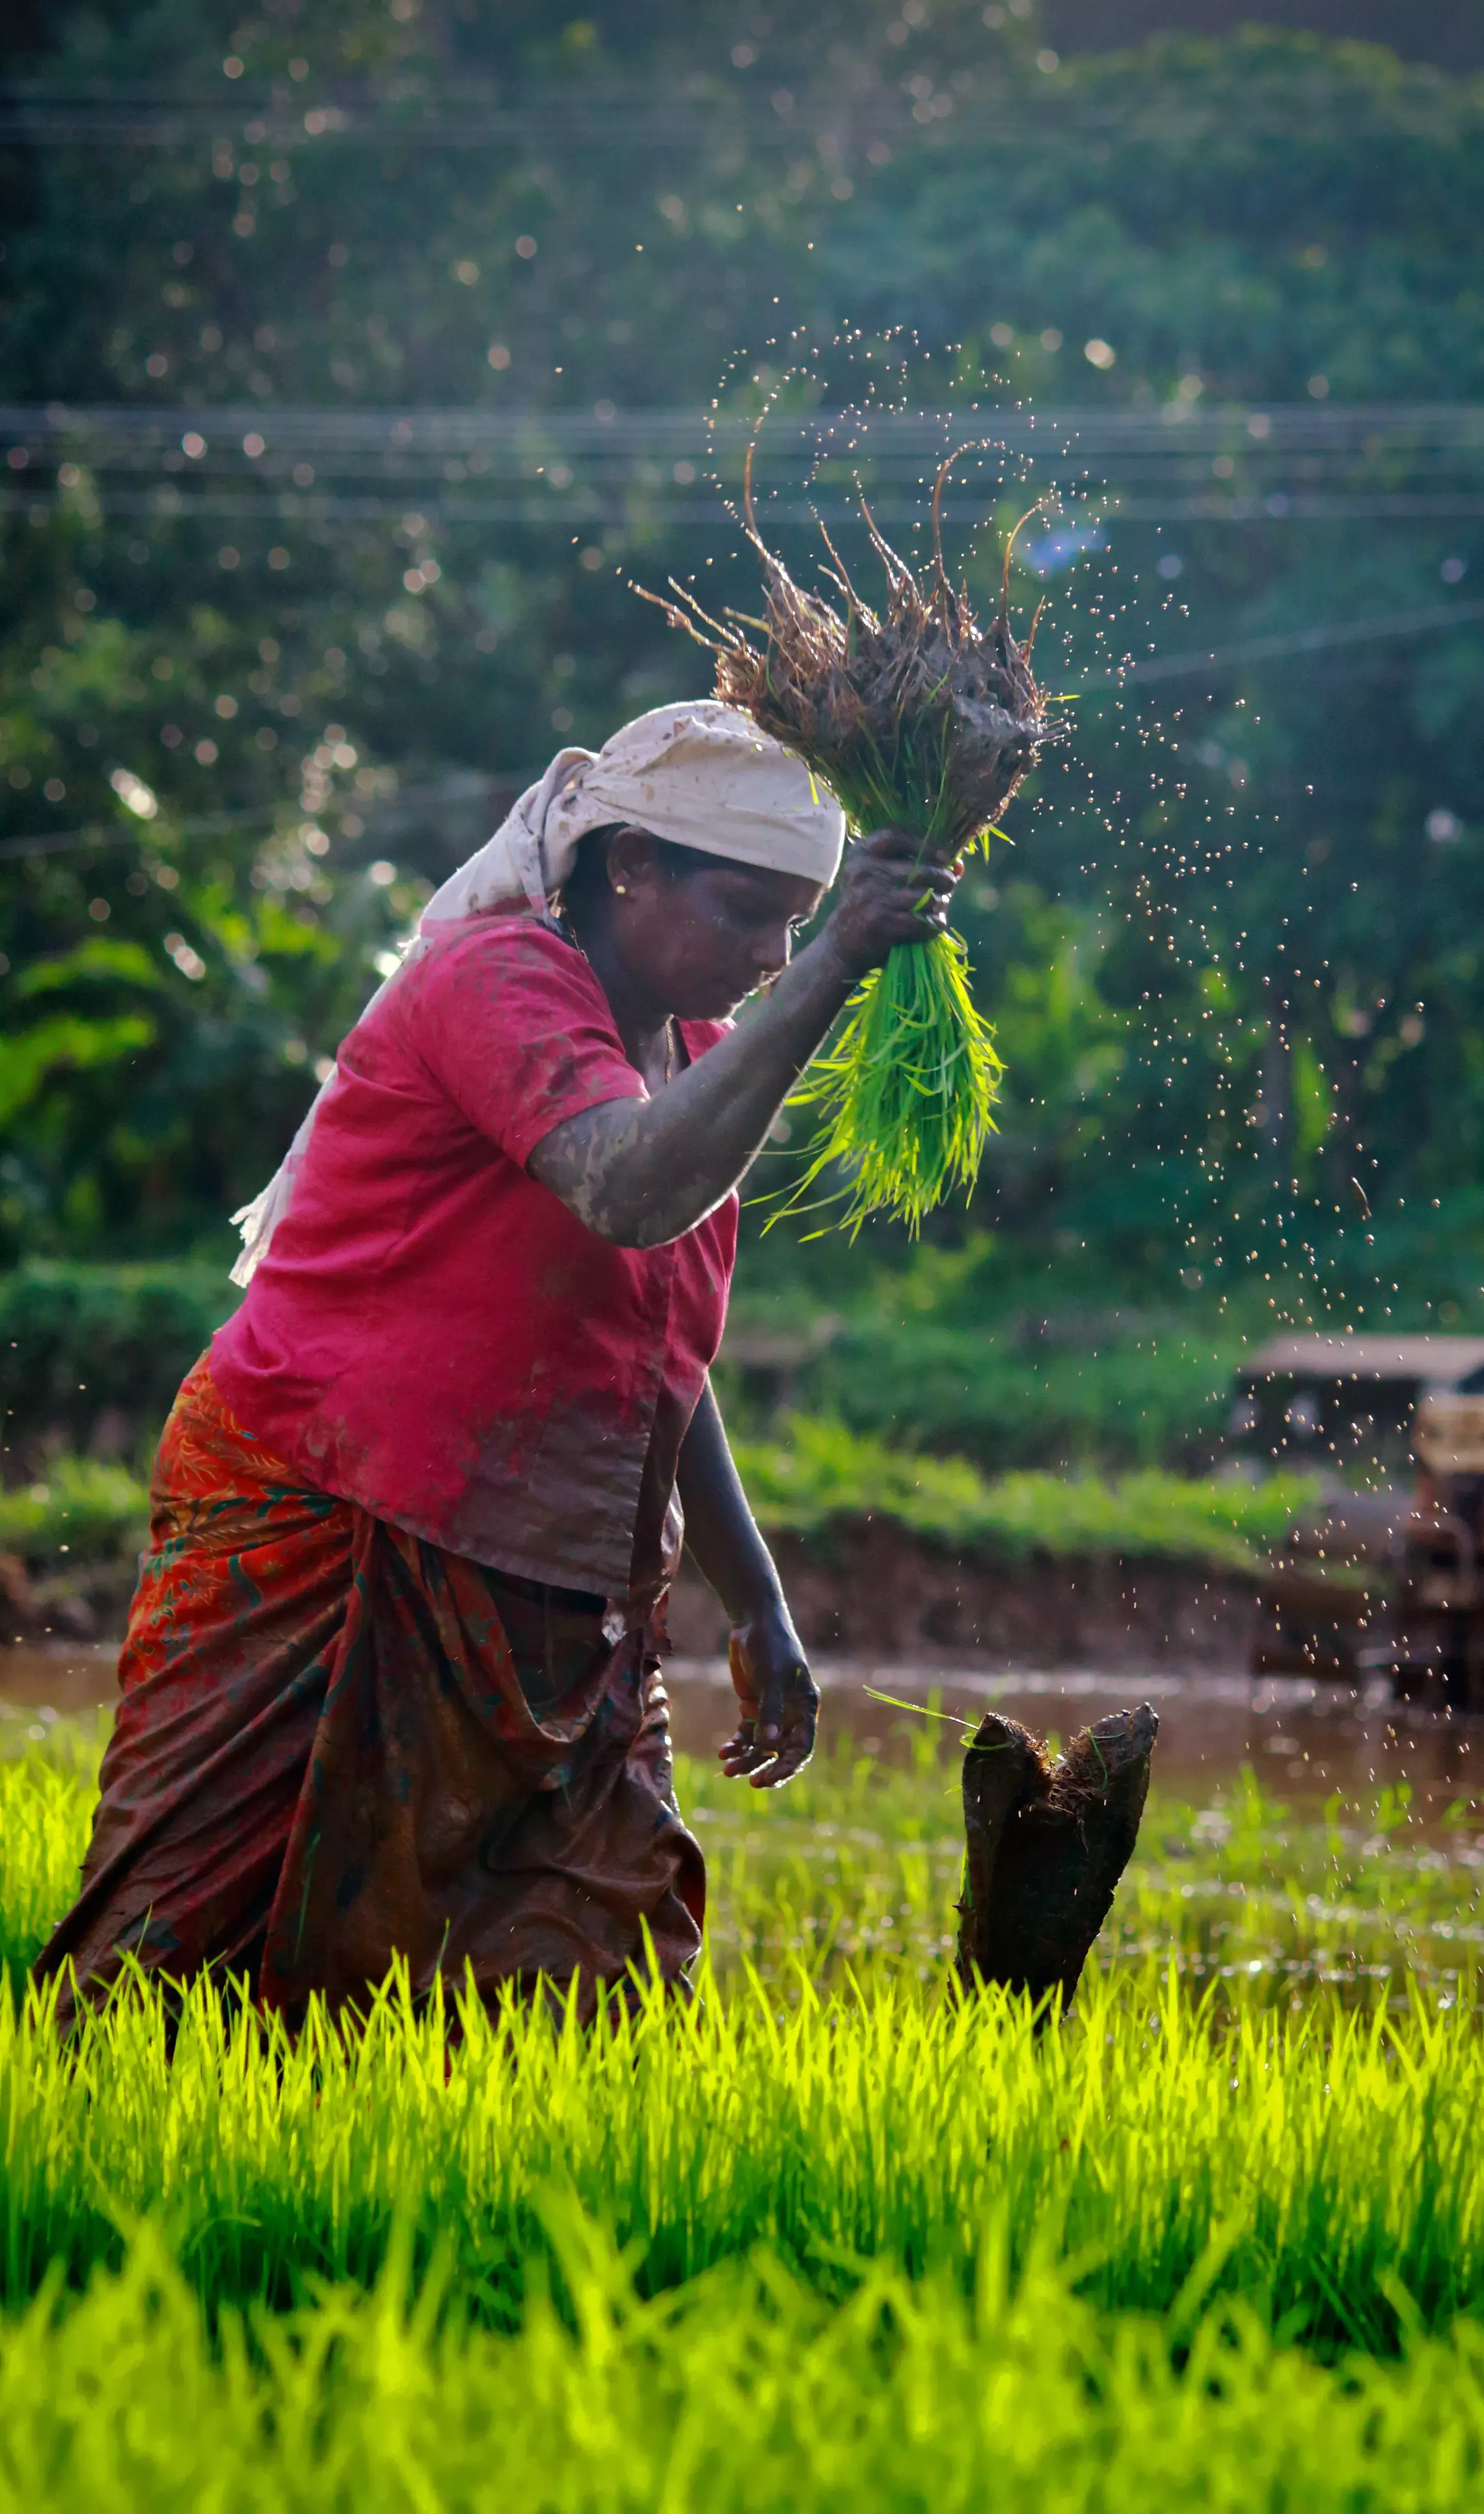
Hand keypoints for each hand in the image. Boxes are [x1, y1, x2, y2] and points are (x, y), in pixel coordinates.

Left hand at [718, 1605, 818, 1787]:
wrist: (752, 1622)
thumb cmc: (770, 1646)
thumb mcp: (771, 1677)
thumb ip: (771, 1710)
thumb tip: (770, 1745)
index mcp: (805, 1707)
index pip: (801, 1747)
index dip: (787, 1766)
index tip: (768, 1778)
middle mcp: (791, 1714)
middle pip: (781, 1752)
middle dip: (766, 1768)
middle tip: (751, 1782)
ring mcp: (771, 1712)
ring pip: (761, 1747)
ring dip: (746, 1759)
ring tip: (727, 1769)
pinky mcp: (753, 1708)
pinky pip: (746, 1735)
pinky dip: (736, 1745)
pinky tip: (723, 1752)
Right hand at [825, 826, 961, 983]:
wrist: (842, 944)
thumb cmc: (870, 904)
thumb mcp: (879, 877)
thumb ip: (913, 864)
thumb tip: (958, 865)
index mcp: (861, 853)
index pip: (895, 835)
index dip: (925, 843)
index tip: (943, 854)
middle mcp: (864, 872)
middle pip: (919, 868)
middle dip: (942, 877)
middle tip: (949, 884)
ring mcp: (871, 897)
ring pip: (924, 897)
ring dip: (940, 904)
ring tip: (939, 908)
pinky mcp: (880, 924)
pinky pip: (921, 922)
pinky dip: (933, 926)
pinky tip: (933, 927)